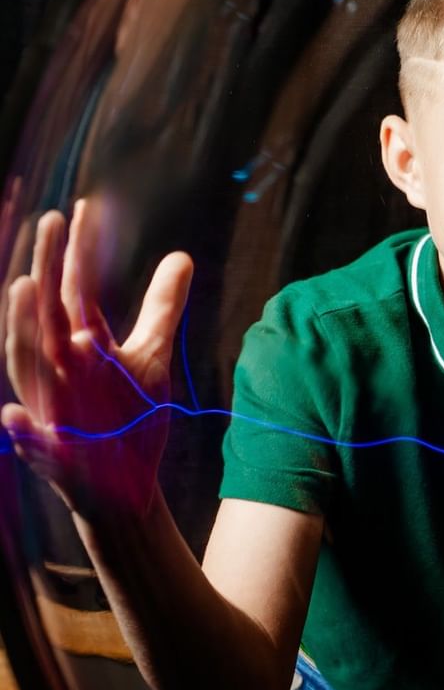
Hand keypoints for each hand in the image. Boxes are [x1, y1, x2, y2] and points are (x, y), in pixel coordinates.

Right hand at [1, 199, 192, 520]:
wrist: (125, 484)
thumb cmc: (129, 414)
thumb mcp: (152, 354)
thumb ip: (161, 306)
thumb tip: (181, 254)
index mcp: (80, 345)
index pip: (76, 289)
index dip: (80, 250)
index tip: (84, 206)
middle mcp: (59, 367)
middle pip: (48, 311)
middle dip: (47, 268)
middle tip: (51, 221)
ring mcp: (52, 407)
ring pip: (28, 365)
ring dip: (22, 328)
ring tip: (25, 285)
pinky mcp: (54, 453)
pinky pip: (31, 443)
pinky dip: (20, 430)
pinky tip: (12, 417)